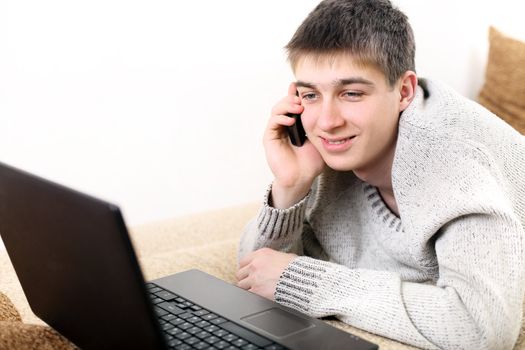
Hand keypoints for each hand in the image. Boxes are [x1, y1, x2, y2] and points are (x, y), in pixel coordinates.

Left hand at [236, 248, 296, 299]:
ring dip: (247, 288)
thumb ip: (273, 259)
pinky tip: (257, 296)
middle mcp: (255, 265)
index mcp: (261, 254)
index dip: (245, 268)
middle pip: (240, 273)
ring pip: (241, 285)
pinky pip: (247, 294)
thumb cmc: (296, 269)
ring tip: (254, 289)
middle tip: (250, 282)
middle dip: (245, 278)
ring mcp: (254, 278)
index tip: (247, 272)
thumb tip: (275, 261)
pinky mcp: (257, 291)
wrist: (300, 280)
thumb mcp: (284, 256)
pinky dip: (251, 296)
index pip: (243, 261)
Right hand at [264, 83, 324, 208]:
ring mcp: (276, 131)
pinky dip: (281, 118)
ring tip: (298, 108)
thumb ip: (321, 125)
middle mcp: (284, 125)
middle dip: (292, 98)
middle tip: (302, 100)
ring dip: (286, 105)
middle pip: (284, 103)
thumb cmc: (311, 161)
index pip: (293, 104)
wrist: (302, 178)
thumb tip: (328, 110)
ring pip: (277, 110)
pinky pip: (273, 122)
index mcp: (295, 124)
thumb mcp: (320, 138)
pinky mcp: (269, 138)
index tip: (302, 86)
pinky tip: (291, 120)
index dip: (296, 94)